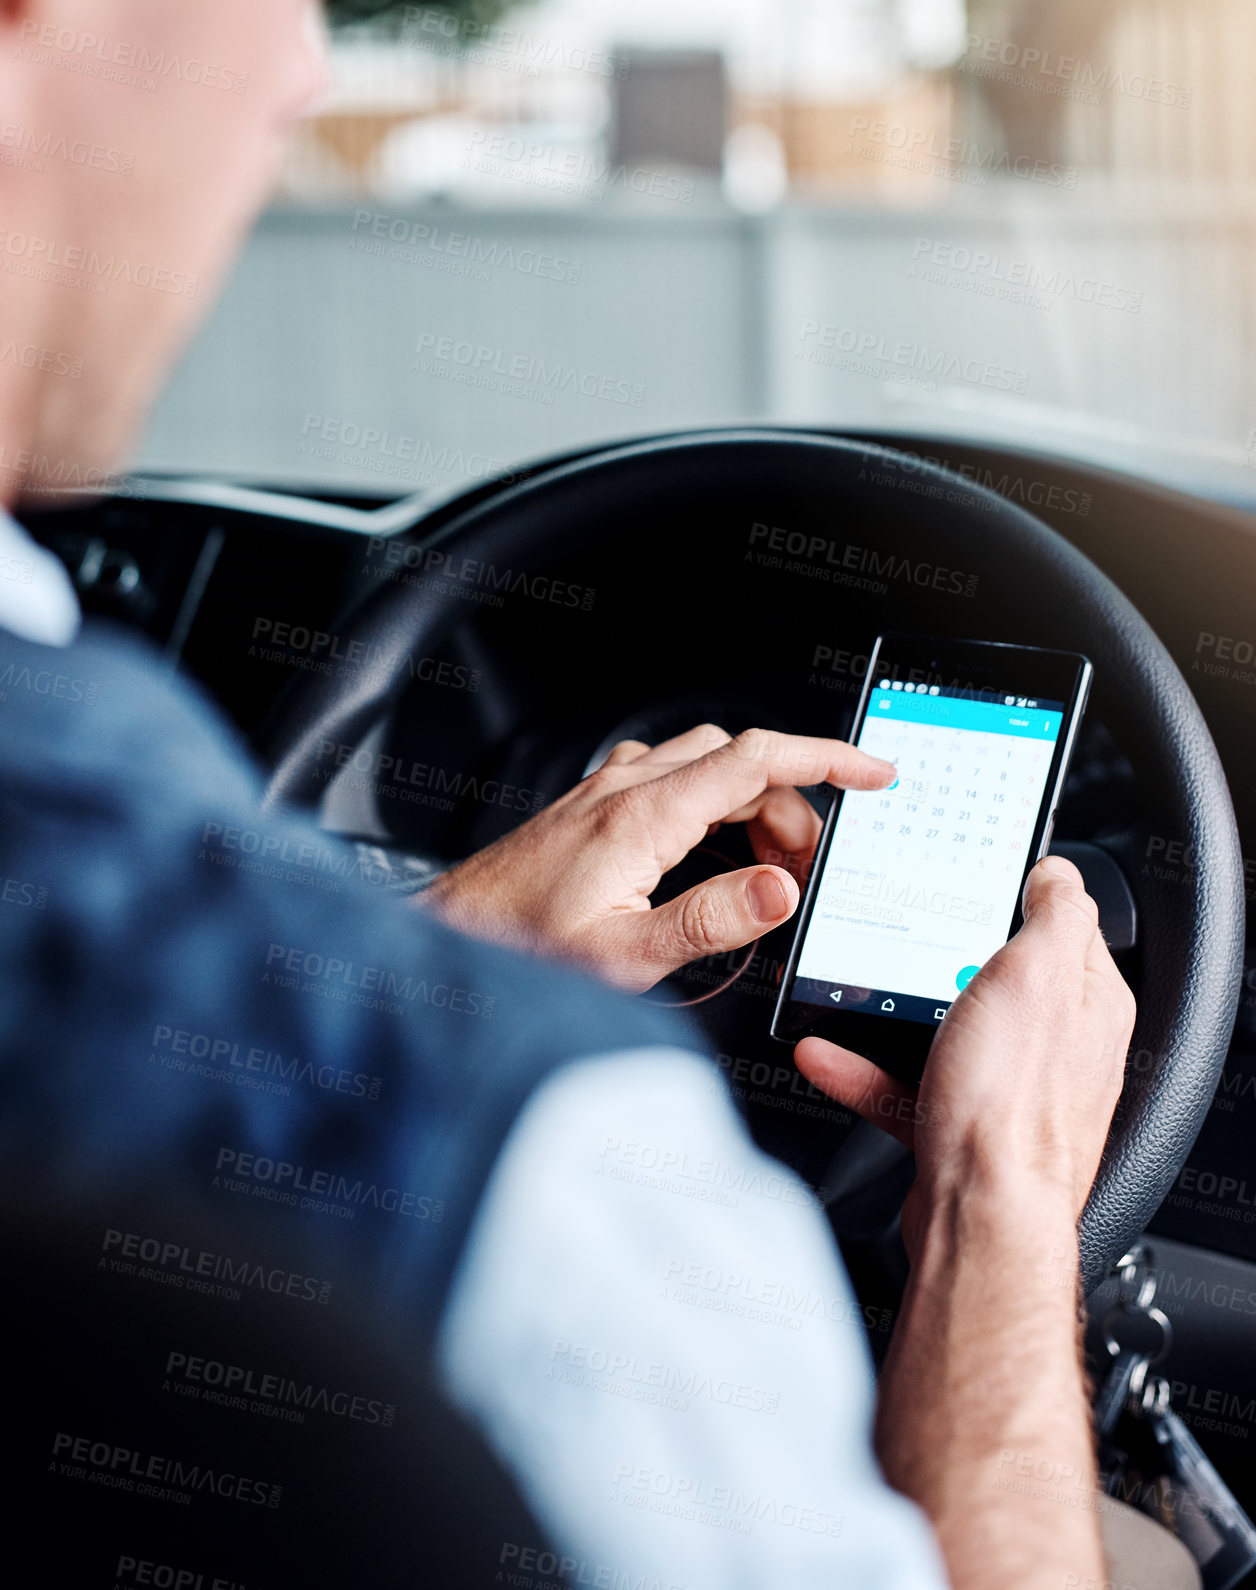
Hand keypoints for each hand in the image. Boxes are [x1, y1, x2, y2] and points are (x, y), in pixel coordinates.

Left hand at [421, 724, 895, 991]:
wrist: (450, 937)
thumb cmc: (519, 951)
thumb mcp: (622, 956)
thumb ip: (707, 922)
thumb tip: (778, 890)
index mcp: (641, 817)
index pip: (753, 759)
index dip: (825, 758)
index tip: (873, 771)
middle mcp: (623, 790)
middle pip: (736, 759)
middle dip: (791, 802)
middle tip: (806, 869)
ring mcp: (604, 792)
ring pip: (703, 762)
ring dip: (749, 801)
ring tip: (763, 868)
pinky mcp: (591, 806)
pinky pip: (670, 777)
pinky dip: (711, 801)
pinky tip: (707, 851)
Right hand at [795, 854, 1135, 1244]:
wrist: (980, 1217)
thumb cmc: (1013, 1107)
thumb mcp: (1037, 973)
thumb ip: (1056, 912)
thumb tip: (1058, 875)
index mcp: (1086, 1000)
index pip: (1066, 926)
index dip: (1022, 896)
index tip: (978, 880)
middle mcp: (1056, 1046)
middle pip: (1000, 978)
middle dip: (945, 956)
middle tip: (909, 939)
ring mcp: (1010, 1090)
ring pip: (947, 1033)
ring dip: (895, 1012)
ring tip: (856, 995)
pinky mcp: (963, 1128)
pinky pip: (908, 1085)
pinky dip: (866, 1070)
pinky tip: (830, 1058)